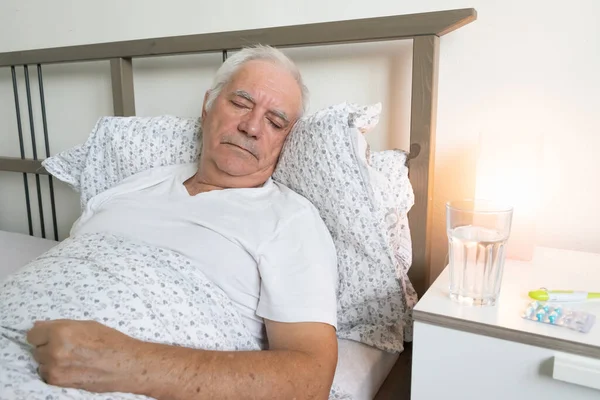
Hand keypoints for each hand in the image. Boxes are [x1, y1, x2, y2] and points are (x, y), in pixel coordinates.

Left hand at [27, 319, 143, 392]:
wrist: (126, 364)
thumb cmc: (111, 341)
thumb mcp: (87, 325)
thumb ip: (61, 325)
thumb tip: (39, 326)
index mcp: (61, 331)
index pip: (32, 334)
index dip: (42, 334)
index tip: (49, 335)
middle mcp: (54, 350)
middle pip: (36, 349)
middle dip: (48, 347)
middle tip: (68, 346)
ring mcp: (55, 368)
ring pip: (41, 362)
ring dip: (51, 360)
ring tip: (72, 358)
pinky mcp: (58, 381)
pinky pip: (47, 374)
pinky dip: (56, 371)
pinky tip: (73, 367)